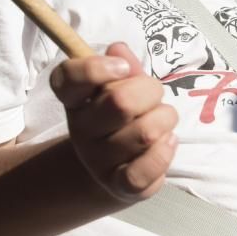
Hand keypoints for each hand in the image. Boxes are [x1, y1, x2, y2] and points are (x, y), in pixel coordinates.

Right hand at [50, 42, 177, 203]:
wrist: (114, 168)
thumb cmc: (121, 118)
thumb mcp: (120, 87)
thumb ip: (123, 66)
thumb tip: (119, 49)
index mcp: (76, 100)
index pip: (67, 79)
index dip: (95, 68)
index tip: (121, 66)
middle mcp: (82, 130)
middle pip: (120, 102)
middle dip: (150, 91)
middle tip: (154, 96)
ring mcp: (99, 160)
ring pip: (145, 133)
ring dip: (165, 120)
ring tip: (162, 122)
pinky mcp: (120, 186)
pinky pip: (145, 170)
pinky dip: (164, 152)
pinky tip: (168, 142)